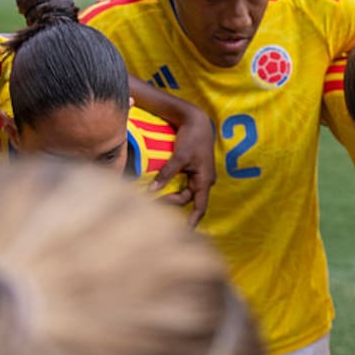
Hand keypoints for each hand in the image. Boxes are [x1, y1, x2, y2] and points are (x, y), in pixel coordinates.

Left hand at [154, 104, 215, 227]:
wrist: (197, 121)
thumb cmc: (191, 138)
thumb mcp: (179, 156)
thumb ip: (167, 173)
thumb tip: (152, 190)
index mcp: (204, 180)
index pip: (200, 206)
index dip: (193, 220)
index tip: (186, 233)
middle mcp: (202, 180)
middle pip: (186, 199)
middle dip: (170, 203)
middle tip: (151, 202)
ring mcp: (197, 175)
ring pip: (182, 191)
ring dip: (169, 195)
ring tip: (152, 198)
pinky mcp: (191, 169)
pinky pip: (180, 183)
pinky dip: (169, 187)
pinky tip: (157, 187)